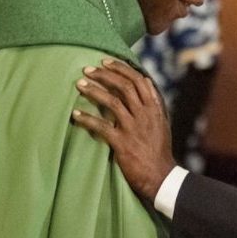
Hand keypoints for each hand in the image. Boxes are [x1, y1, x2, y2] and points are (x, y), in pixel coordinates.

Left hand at [72, 59, 175, 200]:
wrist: (160, 175)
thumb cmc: (159, 148)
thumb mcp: (161, 121)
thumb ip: (153, 101)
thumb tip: (146, 80)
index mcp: (154, 107)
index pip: (138, 80)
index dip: (121, 68)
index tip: (105, 62)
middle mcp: (144, 114)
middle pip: (124, 86)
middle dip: (104, 75)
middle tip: (87, 69)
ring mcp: (133, 128)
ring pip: (112, 102)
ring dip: (94, 91)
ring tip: (79, 85)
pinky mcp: (122, 143)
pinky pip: (101, 127)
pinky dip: (87, 119)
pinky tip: (75, 114)